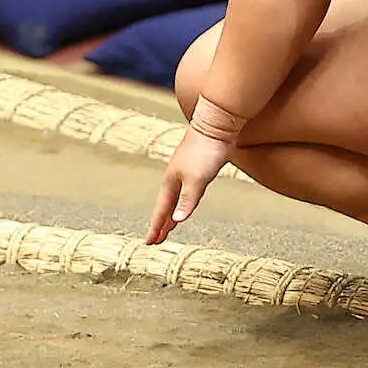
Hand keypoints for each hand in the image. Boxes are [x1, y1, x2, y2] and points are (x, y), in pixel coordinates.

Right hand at [145, 128, 232, 244]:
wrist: (217, 125)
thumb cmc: (205, 151)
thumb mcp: (197, 179)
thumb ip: (187, 200)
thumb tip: (175, 221)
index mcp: (171, 182)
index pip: (162, 210)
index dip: (156, 227)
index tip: (150, 242)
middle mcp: (176, 177)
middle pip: (166, 205)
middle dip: (161, 223)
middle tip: (157, 240)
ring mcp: (186, 171)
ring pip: (176, 198)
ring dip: (173, 213)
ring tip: (170, 226)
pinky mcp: (198, 166)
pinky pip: (188, 190)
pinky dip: (185, 201)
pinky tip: (189, 201)